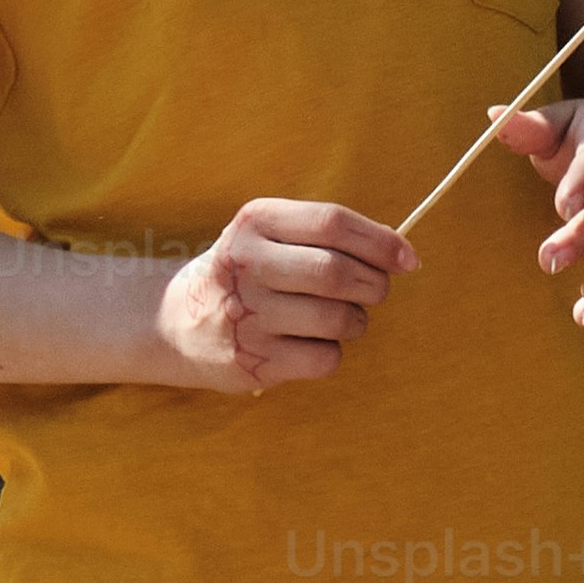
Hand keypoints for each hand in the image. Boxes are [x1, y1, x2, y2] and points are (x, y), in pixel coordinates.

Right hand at [148, 197, 409, 390]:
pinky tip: (311, 345)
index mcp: (254, 222)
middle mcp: (246, 264)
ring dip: (356, 321)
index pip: (332, 222)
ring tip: (340, 319)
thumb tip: (400, 251)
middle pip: (337, 272)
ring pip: (337, 319)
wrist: (175, 322)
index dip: (381, 242)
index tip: (408, 258)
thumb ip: (325, 235)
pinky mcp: (255, 360)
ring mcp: (247, 315)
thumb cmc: (246, 274)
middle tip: (375, 291)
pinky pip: (326, 358)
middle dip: (374, 285)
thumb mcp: (268, 235)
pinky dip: (333, 353)